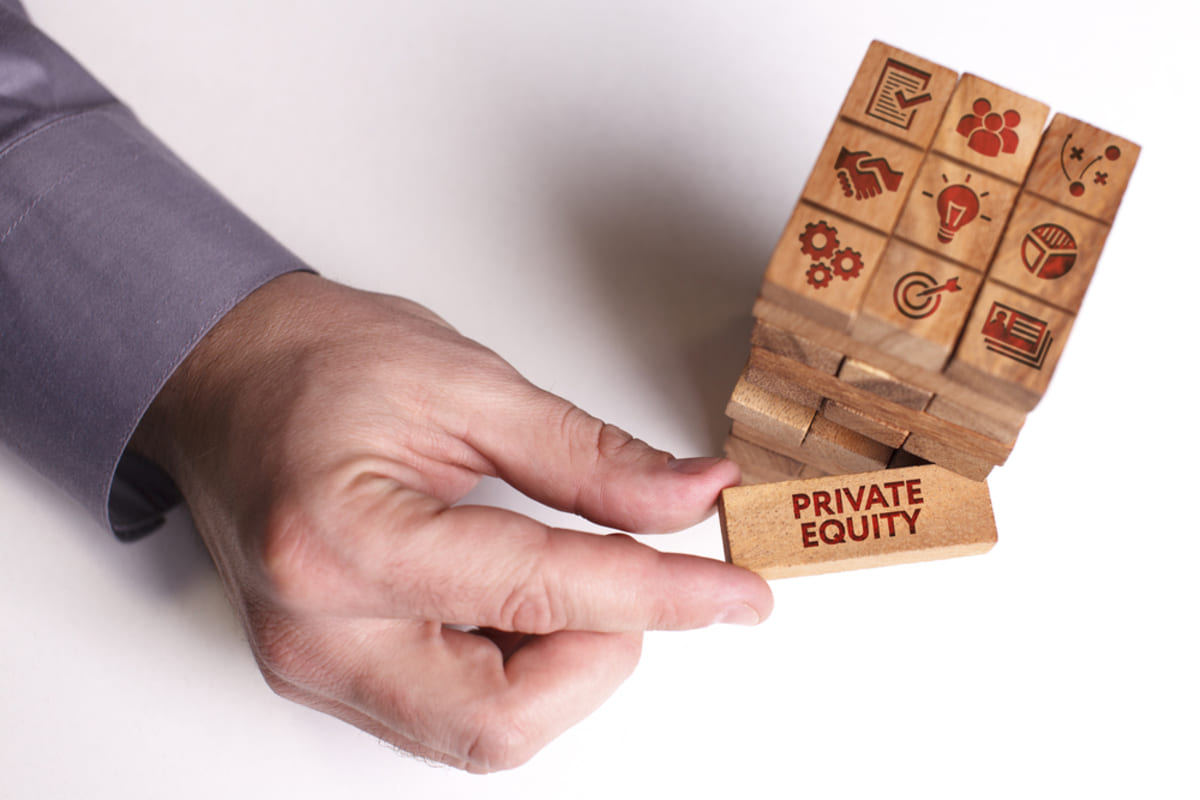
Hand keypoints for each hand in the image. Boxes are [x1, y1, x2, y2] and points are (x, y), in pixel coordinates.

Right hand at [132, 272, 771, 771]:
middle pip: (502, 722)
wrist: (224, 375)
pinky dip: (515, 667)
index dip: (660, 595)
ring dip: (558, 665)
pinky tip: (518, 601)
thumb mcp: (470, 383)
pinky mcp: (326, 673)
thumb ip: (590, 459)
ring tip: (560, 574)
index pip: (541, 597)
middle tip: (623, 575)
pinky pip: (450, 714)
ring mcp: (314, 665)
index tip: (736, 594)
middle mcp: (318, 631)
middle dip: (598, 657)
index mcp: (346, 539)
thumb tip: (691, 500)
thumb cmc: (320, 361)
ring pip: (482, 733)